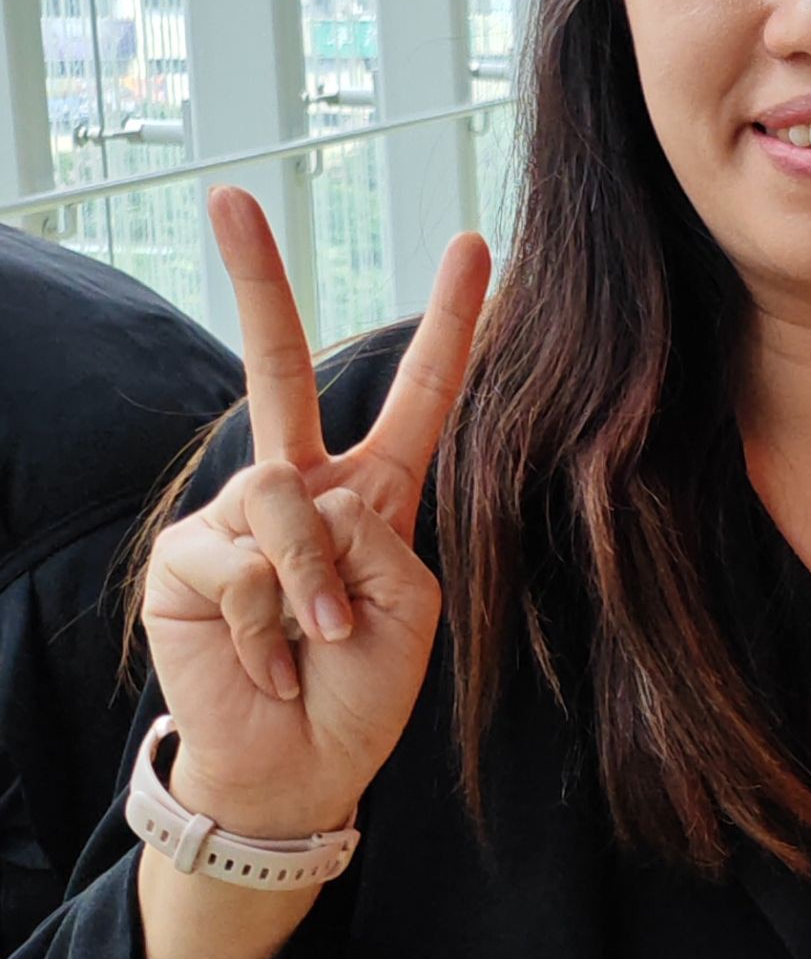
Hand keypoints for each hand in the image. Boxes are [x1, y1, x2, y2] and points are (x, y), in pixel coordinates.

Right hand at [138, 187, 489, 841]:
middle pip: (282, 367)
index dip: (452, 323)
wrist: (303, 763)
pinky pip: (245, 560)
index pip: (421, 393)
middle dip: (256, 280)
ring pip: (285, 500)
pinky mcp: (184, 556)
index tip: (477, 246)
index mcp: (374, 490)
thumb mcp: (408, 605)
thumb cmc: (362, 685)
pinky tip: (270, 656)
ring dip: (314, 586)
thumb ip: (373, 537)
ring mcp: (235, 515)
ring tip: (315, 642)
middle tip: (230, 195)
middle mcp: (300, 487)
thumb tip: (299, 501)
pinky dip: (272, 619)